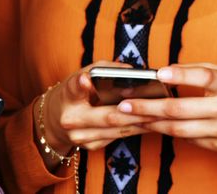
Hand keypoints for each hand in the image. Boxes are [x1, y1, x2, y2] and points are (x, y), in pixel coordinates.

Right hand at [41, 62, 158, 154]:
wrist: (54, 120)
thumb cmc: (75, 93)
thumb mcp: (81, 76)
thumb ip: (103, 69)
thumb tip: (132, 70)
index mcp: (67, 97)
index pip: (73, 88)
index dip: (80, 85)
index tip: (86, 79)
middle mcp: (71, 119)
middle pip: (107, 116)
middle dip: (136, 112)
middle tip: (158, 105)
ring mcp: (81, 137)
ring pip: (118, 130)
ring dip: (142, 123)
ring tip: (162, 115)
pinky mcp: (91, 146)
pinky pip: (118, 136)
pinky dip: (136, 129)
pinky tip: (152, 123)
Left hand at [118, 63, 216, 152]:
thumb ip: (198, 71)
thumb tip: (165, 72)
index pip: (204, 77)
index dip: (182, 74)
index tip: (159, 72)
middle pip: (181, 110)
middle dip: (148, 108)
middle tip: (124, 105)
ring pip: (179, 129)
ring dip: (152, 124)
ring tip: (130, 117)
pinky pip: (189, 139)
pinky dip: (168, 133)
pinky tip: (152, 126)